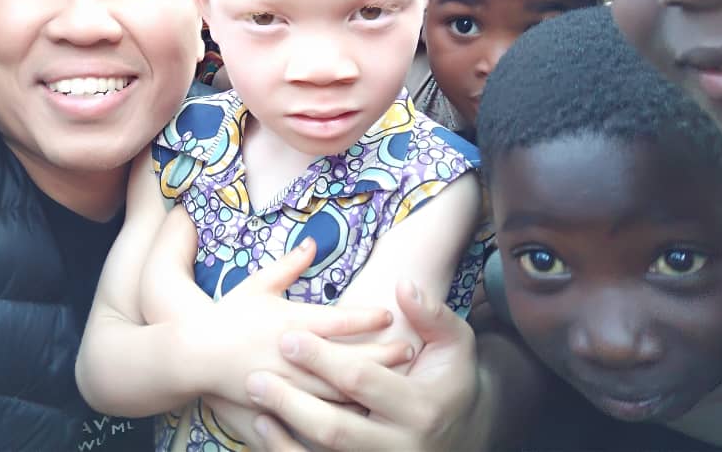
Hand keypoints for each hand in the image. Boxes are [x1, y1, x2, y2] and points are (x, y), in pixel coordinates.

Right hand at [201, 240, 411, 406]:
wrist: (195, 354)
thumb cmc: (229, 315)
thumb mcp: (258, 284)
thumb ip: (289, 265)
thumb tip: (313, 242)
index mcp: (289, 321)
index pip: (336, 319)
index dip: (365, 316)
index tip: (390, 313)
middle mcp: (291, 353)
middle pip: (345, 357)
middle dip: (380, 354)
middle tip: (409, 349)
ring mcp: (287, 384)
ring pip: (336, 391)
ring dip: (368, 386)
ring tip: (398, 380)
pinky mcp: (281, 405)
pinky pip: (317, 414)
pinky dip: (343, 412)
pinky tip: (365, 411)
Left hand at [247, 280, 479, 451]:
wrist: (464, 433)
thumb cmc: (452, 379)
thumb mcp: (456, 343)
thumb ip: (431, 314)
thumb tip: (403, 285)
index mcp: (420, 407)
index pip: (361, 382)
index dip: (323, 359)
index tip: (289, 337)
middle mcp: (400, 446)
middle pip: (335, 429)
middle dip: (292, 403)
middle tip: (256, 378)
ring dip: (285, 435)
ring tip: (257, 405)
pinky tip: (266, 430)